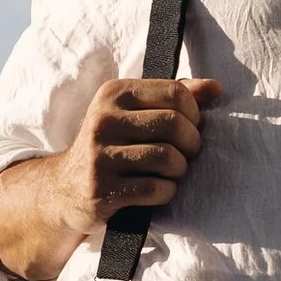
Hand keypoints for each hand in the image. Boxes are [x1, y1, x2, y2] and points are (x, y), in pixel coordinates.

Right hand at [0, 74, 223, 280]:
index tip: (192, 127)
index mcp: (113, 94)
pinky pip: (156, 189)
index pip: (174, 93)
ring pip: (168, 158)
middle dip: (192, 143)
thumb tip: (215, 88)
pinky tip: (159, 190)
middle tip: (188, 153)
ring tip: (173, 172)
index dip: (195, 113)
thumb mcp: (133, 113)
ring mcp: (99, 156)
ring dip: (180, 170)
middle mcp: (102, 120)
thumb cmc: (111, 146)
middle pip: (175, 125)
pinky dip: (167, 192)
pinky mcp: (102, 190)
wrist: (65, 189)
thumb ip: (173, 97)